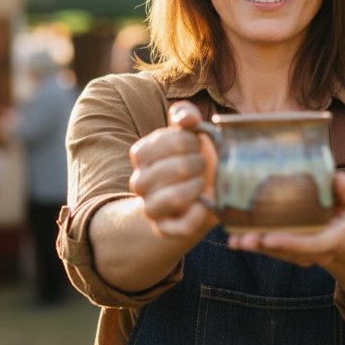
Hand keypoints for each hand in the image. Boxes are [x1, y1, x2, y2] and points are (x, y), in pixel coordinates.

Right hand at [128, 101, 217, 238]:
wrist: (200, 191)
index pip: (159, 144)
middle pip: (169, 170)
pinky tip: (205, 203)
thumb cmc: (194, 156)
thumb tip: (188, 120)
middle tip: (203, 164)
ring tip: (203, 183)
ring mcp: (150, 208)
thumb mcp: (190, 131)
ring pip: (169, 199)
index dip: (186, 141)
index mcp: (141, 155)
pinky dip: (199, 214)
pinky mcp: (165, 229)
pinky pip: (182, 226)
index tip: (198, 143)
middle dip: (195, 164)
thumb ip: (185, 115)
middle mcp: (139, 182)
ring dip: (194, 188)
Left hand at [226, 172, 344, 266]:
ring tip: (235, 239)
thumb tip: (339, 182)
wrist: (339, 219)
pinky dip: (252, 241)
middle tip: (244, 240)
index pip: (315, 244)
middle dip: (265, 247)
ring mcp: (302, 253)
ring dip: (255, 246)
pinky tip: (233, 235)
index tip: (269, 238)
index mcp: (336, 237)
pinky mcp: (288, 250)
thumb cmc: (342, 201)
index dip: (292, 243)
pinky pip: (270, 249)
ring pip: (276, 253)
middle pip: (289, 252)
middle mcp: (319, 250)